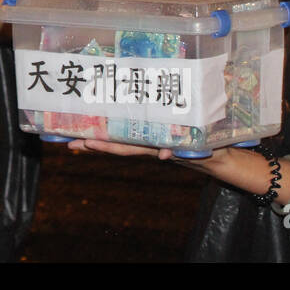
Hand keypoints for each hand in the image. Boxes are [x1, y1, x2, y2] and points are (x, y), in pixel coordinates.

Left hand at [68, 138, 234, 175]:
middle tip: (70, 145)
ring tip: (77, 138)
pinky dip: (116, 134)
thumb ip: (181, 151)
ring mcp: (150, 142)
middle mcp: (149, 146)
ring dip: (100, 140)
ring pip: (121, 141)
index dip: (108, 146)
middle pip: (117, 146)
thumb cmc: (210, 151)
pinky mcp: (155, 138)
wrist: (219, 157)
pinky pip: (132, 135)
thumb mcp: (199, 151)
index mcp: (156, 147)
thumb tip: (163, 155)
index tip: (89, 143)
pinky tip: (101, 132)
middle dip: (94, 145)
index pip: (127, 147)